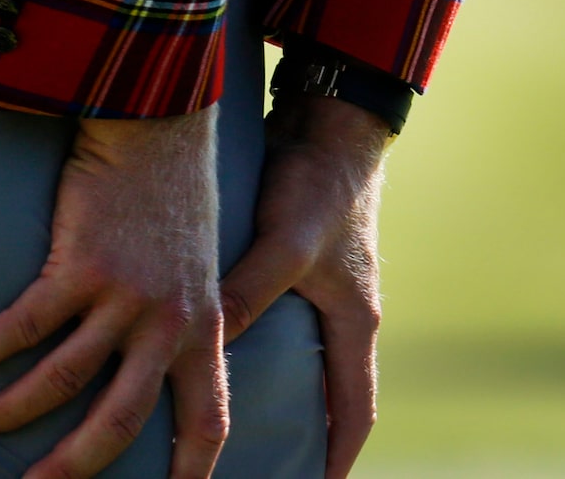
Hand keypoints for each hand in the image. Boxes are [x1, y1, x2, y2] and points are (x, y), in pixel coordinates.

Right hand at [0, 106, 228, 478]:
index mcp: (206, 329)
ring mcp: (127, 297)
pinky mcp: (84, 268)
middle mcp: (171, 323)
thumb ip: (185, 324)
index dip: (190, 467)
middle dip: (73, 466)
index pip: (207, 417)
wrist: (163, 130)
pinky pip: (24, 327)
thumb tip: (152, 372)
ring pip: (62, 380)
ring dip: (13, 407)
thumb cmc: (177, 202)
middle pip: (120, 421)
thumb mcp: (203, 272)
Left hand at [219, 95, 391, 478]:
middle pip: (328, 397)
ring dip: (275, 402)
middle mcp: (343, 314)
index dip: (336, 459)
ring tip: (226, 436)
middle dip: (301, 441)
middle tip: (262, 473)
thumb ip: (249, 291)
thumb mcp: (288, 240)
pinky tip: (209, 367)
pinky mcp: (296, 270)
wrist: (330, 121)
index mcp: (356, 320)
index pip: (355, 411)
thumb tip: (208, 343)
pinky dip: (251, 359)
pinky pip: (275, 331)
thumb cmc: (321, 182)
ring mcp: (321, 292)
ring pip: (300, 366)